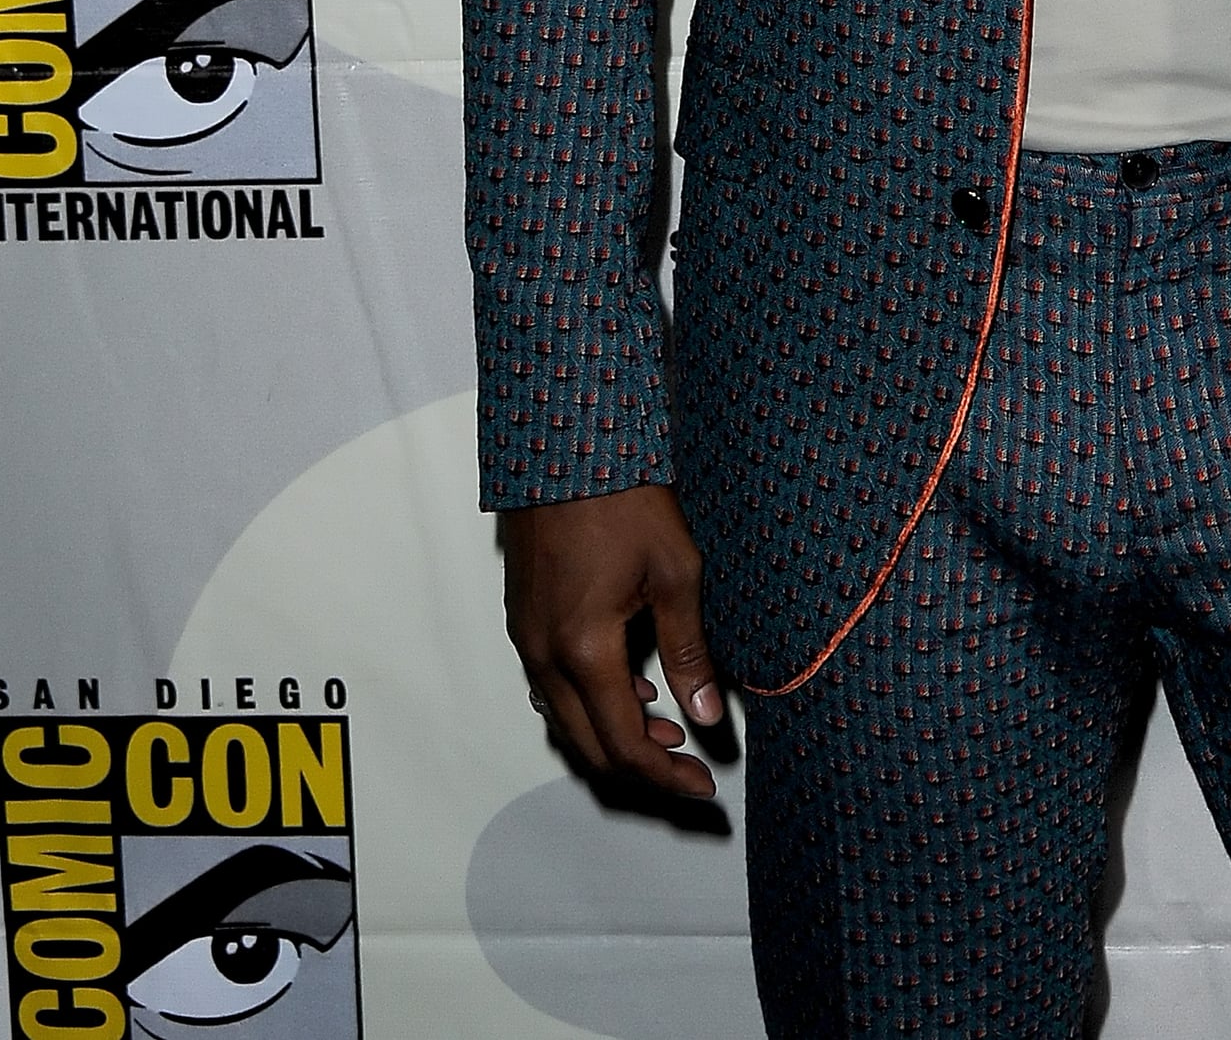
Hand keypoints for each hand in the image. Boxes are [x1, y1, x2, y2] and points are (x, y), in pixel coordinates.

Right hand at [503, 484, 722, 798]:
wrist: (564, 443)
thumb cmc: (623, 497)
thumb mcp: (674, 571)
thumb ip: (688, 651)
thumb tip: (707, 717)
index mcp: (583, 650)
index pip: (623, 746)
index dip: (666, 776)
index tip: (704, 787)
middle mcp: (543, 655)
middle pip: (588, 748)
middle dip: (641, 769)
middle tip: (690, 770)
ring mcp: (526, 638)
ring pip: (565, 721)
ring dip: (613, 737)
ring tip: (669, 729)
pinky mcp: (523, 618)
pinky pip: (552, 687)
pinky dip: (590, 704)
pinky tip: (629, 687)